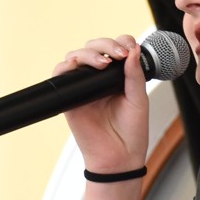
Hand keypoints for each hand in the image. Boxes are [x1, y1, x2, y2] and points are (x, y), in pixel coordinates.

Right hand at [55, 36, 149, 175]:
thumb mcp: (139, 99)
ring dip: (89, 53)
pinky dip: (66, 66)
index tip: (131, 49)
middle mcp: (98, 79)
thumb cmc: (131, 132)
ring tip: (104, 64)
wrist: (119, 157)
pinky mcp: (70, 98)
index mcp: (117, 77)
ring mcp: (83, 87)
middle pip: (94, 47)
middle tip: (119, 55)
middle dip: (106, 45)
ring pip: (76, 56)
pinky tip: (78, 66)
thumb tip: (134, 49)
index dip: (120, 42)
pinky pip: (61, 76)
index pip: (114, 49)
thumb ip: (135, 75)